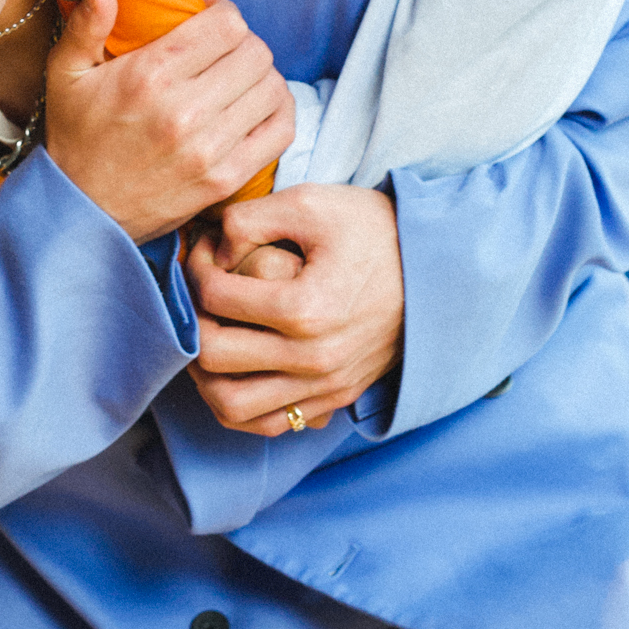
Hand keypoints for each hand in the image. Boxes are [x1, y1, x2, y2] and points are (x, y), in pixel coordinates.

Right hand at [46, 0, 294, 244]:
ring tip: (241, 79)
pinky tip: (257, 108)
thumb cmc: (75, 138)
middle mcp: (186, 110)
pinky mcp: (225, 179)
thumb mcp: (65, 76)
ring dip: (262, 77)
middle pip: (256, 52)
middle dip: (245, 44)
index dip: (224, 14)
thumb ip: (84, 27)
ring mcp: (210, 148)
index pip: (227, 25)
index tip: (211, 22)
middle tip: (226, 52)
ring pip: (272, 88)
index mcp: (150, 75)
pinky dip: (278, 113)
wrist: (82, 213)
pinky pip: (280, 131)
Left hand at [183, 184, 404, 435]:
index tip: (204, 252)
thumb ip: (249, 217)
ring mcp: (324, 386)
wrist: (436, 269)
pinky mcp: (333, 399)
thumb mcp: (312, 203)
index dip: (195, 268)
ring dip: (204, 375)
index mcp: (305, 308)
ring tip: (208, 338)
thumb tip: (211, 248)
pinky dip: (238, 406)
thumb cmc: (373, 230)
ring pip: (231, 406)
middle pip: (212, 356)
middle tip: (197, 295)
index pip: (214, 297)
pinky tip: (235, 372)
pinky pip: (268, 425)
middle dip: (191, 319)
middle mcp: (313, 358)